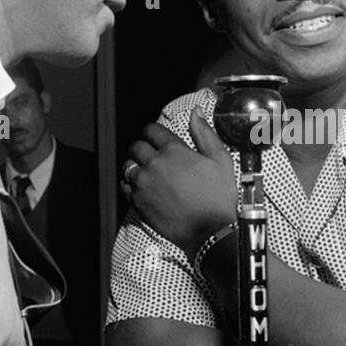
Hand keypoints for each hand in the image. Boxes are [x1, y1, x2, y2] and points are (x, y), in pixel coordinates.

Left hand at [121, 113, 237, 258]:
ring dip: (135, 165)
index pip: (151, 130)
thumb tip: (196, 113)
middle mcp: (154, 164)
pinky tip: (140, 187)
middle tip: (151, 154)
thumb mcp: (221, 160)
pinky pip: (124, 186)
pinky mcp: (138, 202)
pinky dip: (129, 184)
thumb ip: (205, 133)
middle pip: (136, 146)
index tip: (156, 137)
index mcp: (173, 150)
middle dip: (143, 147)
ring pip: (128, 166)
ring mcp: (143, 184)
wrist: (211, 231)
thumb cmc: (219, 197)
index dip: (153, 132)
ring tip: (145, 172)